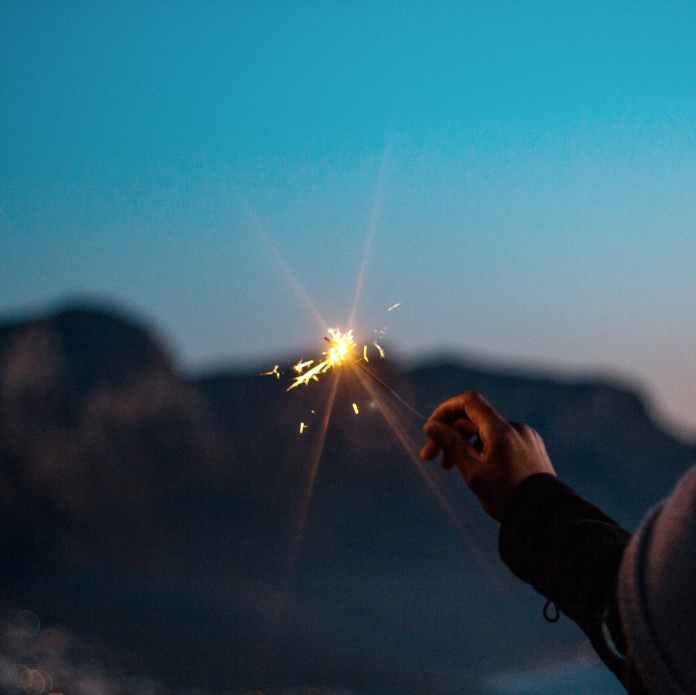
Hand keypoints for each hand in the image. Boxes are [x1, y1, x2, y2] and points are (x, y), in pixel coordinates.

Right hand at [420, 391, 555, 520]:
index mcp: (501, 430)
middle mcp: (515, 428)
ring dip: (466, 445)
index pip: (468, 402)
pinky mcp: (532, 449)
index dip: (446, 410)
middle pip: (474, 419)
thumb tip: (431, 426)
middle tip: (430, 458)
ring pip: (487, 432)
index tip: (431, 429)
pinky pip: (502, 441)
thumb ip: (450, 445)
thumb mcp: (472, 472)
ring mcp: (526, 437)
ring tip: (451, 468)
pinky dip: (484, 449)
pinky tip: (477, 470)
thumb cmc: (507, 497)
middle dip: (450, 435)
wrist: (546, 517)